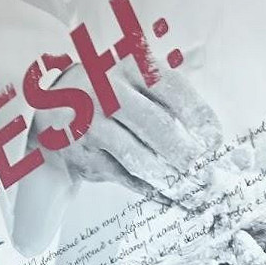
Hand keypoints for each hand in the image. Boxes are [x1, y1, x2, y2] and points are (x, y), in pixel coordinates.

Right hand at [27, 53, 220, 205]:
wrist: (50, 108)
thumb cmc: (107, 94)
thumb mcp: (133, 79)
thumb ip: (168, 93)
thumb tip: (208, 106)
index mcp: (129, 67)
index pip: (173, 90)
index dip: (199, 117)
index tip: (216, 141)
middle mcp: (107, 91)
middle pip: (157, 126)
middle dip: (188, 155)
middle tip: (210, 175)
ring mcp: (91, 123)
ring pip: (138, 157)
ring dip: (171, 179)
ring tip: (194, 192)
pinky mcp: (82, 153)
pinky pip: (122, 176)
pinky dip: (150, 190)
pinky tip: (169, 197)